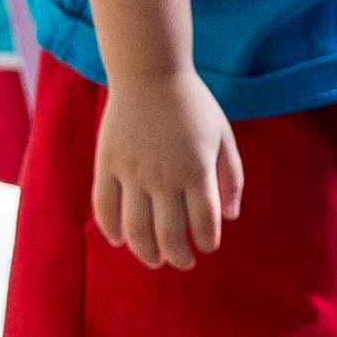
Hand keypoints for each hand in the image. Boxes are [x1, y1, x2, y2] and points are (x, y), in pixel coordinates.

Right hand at [91, 69, 244, 271]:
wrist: (149, 74)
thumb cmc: (192, 105)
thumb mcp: (223, 136)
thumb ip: (231, 176)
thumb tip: (231, 216)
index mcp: (197, 170)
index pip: (204, 223)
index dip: (206, 242)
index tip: (206, 246)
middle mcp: (164, 176)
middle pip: (169, 234)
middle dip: (178, 257)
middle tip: (182, 262)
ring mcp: (132, 172)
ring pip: (136, 229)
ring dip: (146, 253)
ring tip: (154, 260)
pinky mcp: (107, 165)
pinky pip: (105, 207)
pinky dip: (111, 230)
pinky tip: (120, 240)